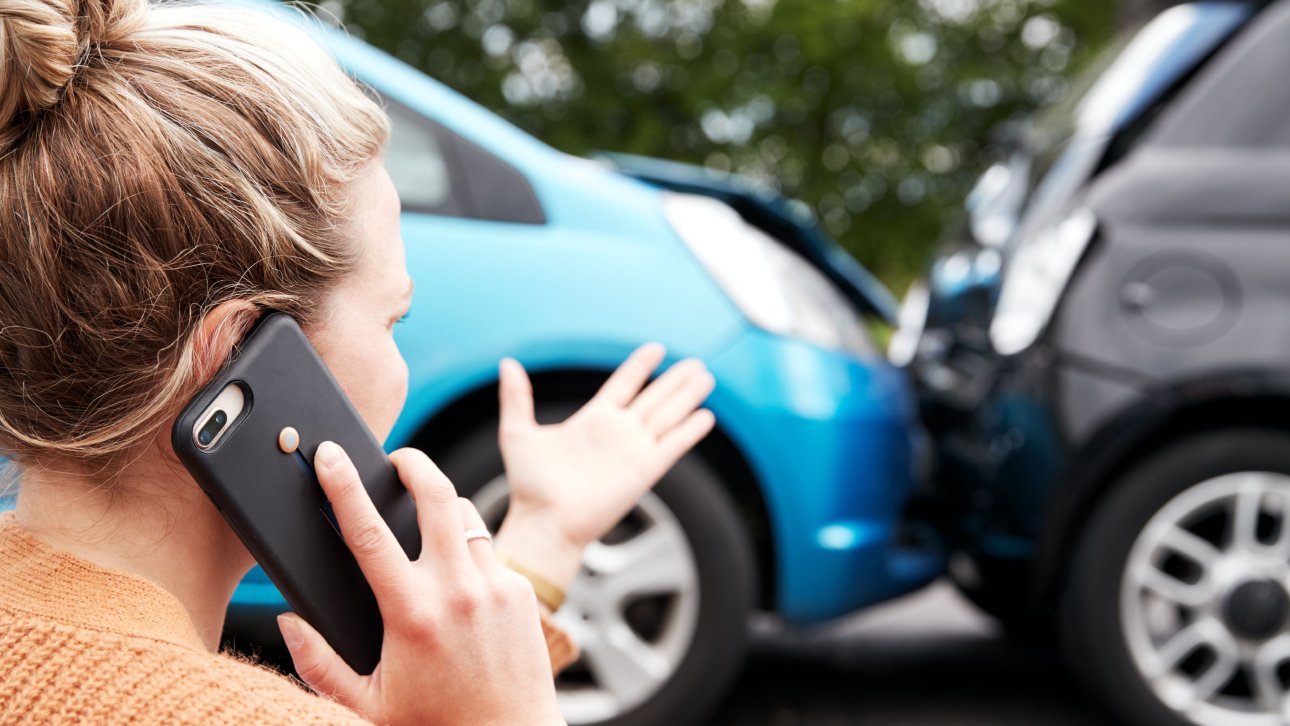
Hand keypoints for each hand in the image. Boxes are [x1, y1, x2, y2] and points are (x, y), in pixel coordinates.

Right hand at [277, 442, 562, 725]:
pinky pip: (489, 552)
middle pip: (435, 494)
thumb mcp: (366, 703)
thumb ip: (319, 663)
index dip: (344, 486)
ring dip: (443, 508)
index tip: (330, 455)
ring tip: (425, 520)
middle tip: (396, 458)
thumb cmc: (436, 725)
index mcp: (412, 614)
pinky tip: (458, 580)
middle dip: (412, 463)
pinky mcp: (521, 591)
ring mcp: (496, 586)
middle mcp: (458, 591)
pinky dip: (469, 554)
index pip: (368, 531)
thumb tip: (288, 620)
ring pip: (466, 516)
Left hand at [492, 343, 715, 591]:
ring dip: (687, 397)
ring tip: (705, 377)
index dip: (640, 367)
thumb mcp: (518, 433)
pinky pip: (673, 445)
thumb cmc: (529, 486)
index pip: (623, 385)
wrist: (544, 523)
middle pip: (654, 398)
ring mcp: (633, 451)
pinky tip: (706, 416)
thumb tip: (508, 363)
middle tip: (696, 363)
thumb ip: (517, 397)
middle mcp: (617, 433)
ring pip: (668, 416)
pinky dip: (690, 431)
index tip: (656, 349)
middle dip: (675, 380)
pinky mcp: (644, 471)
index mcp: (592, 421)